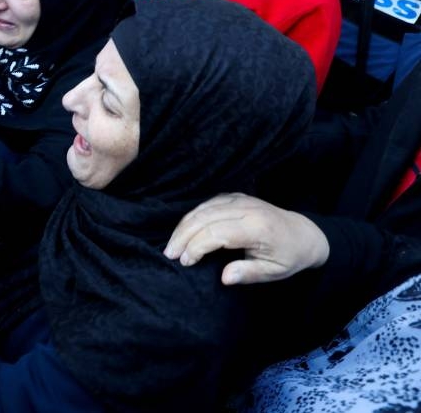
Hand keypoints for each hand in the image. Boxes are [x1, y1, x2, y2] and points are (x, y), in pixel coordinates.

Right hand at [164, 193, 330, 284]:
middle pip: (204, 218)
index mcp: (257, 228)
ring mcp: (239, 199)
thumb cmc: (288, 256)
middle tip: (169, 254)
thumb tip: (224, 278)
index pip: (216, 233)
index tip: (186, 263)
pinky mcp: (235, 196)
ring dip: (183, 226)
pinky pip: (206, 204)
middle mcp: (246, 208)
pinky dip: (192, 217)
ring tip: (172, 245)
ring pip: (202, 209)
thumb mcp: (274, 272)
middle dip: (182, 236)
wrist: (304, 233)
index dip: (196, 247)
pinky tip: (184, 230)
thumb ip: (248, 274)